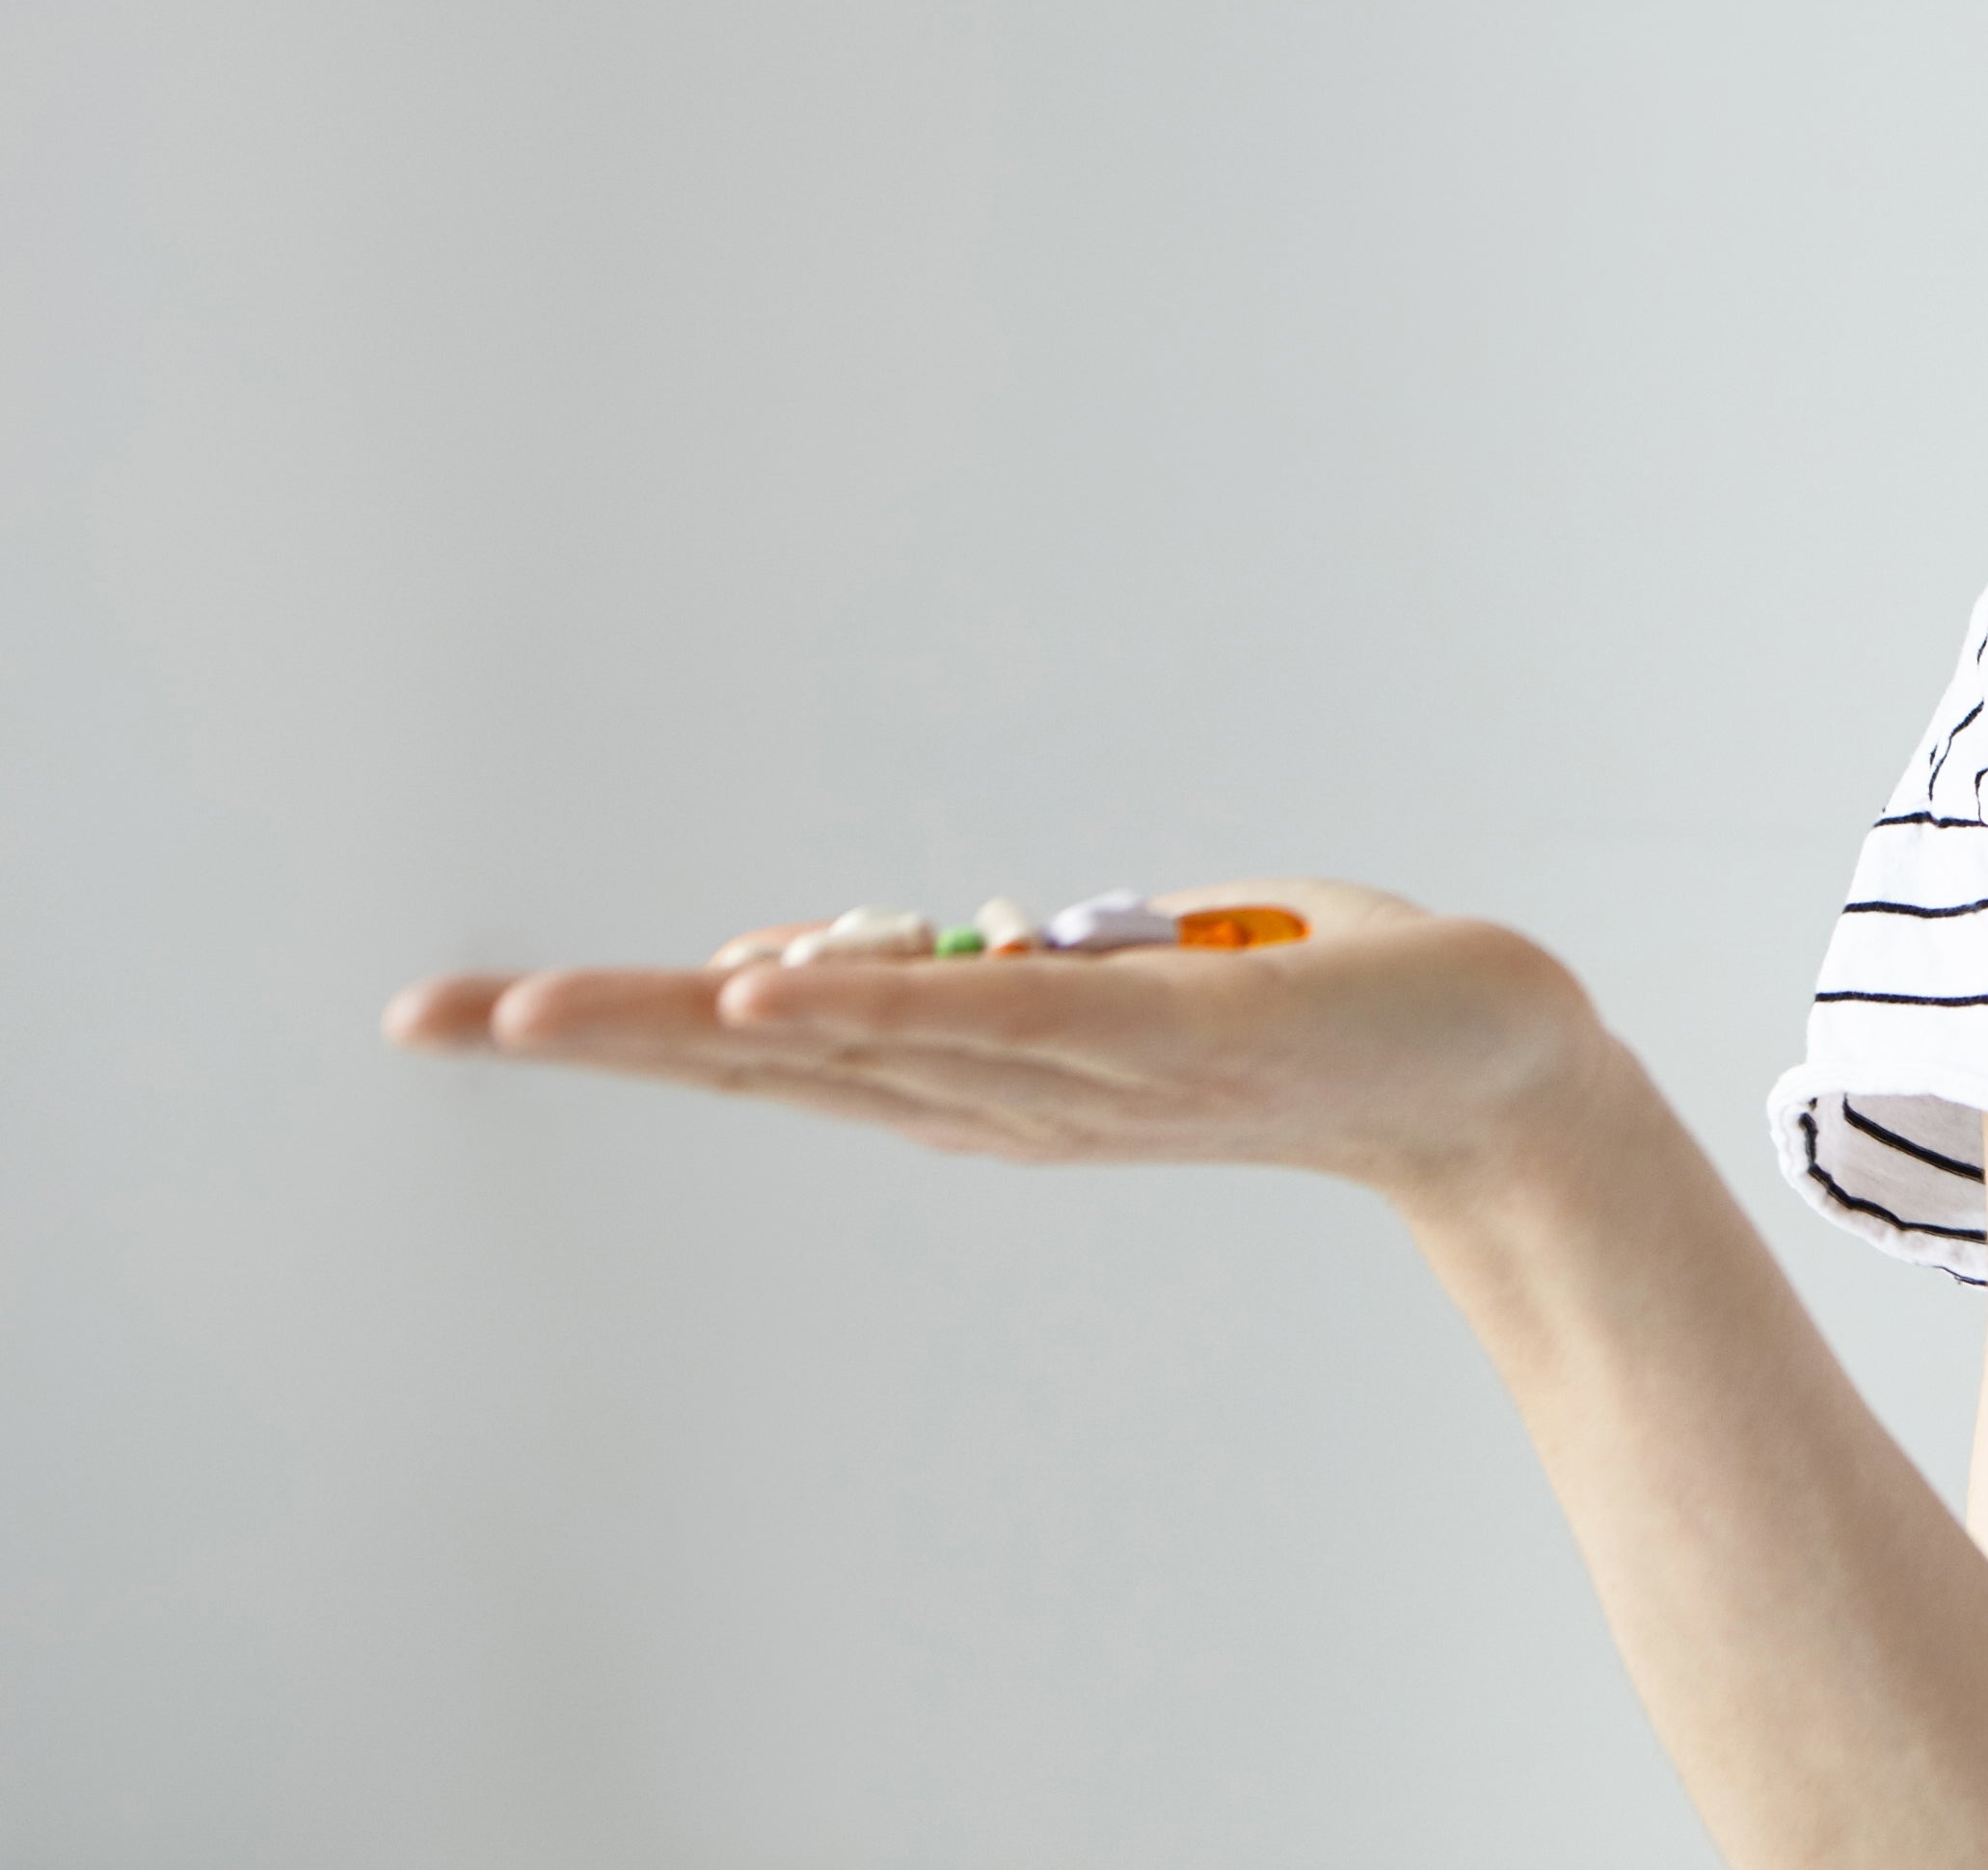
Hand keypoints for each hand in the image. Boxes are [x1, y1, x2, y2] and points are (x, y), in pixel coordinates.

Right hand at [381, 879, 1617, 1208]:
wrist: (1499, 1071)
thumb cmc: (1321, 1006)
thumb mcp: (1122, 977)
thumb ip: (982, 969)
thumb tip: (820, 947)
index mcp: (991, 1079)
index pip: (773, 1055)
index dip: (626, 1032)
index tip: (477, 1010)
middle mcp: (1005, 1098)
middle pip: (765, 1065)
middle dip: (594, 1039)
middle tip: (431, 1016)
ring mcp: (1076, 1078)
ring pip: (849, 1047)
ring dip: (688, 1020)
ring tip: (540, 1004)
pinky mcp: (1163, 1040)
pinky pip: (996, 1022)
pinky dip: (872, 1002)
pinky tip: (762, 985)